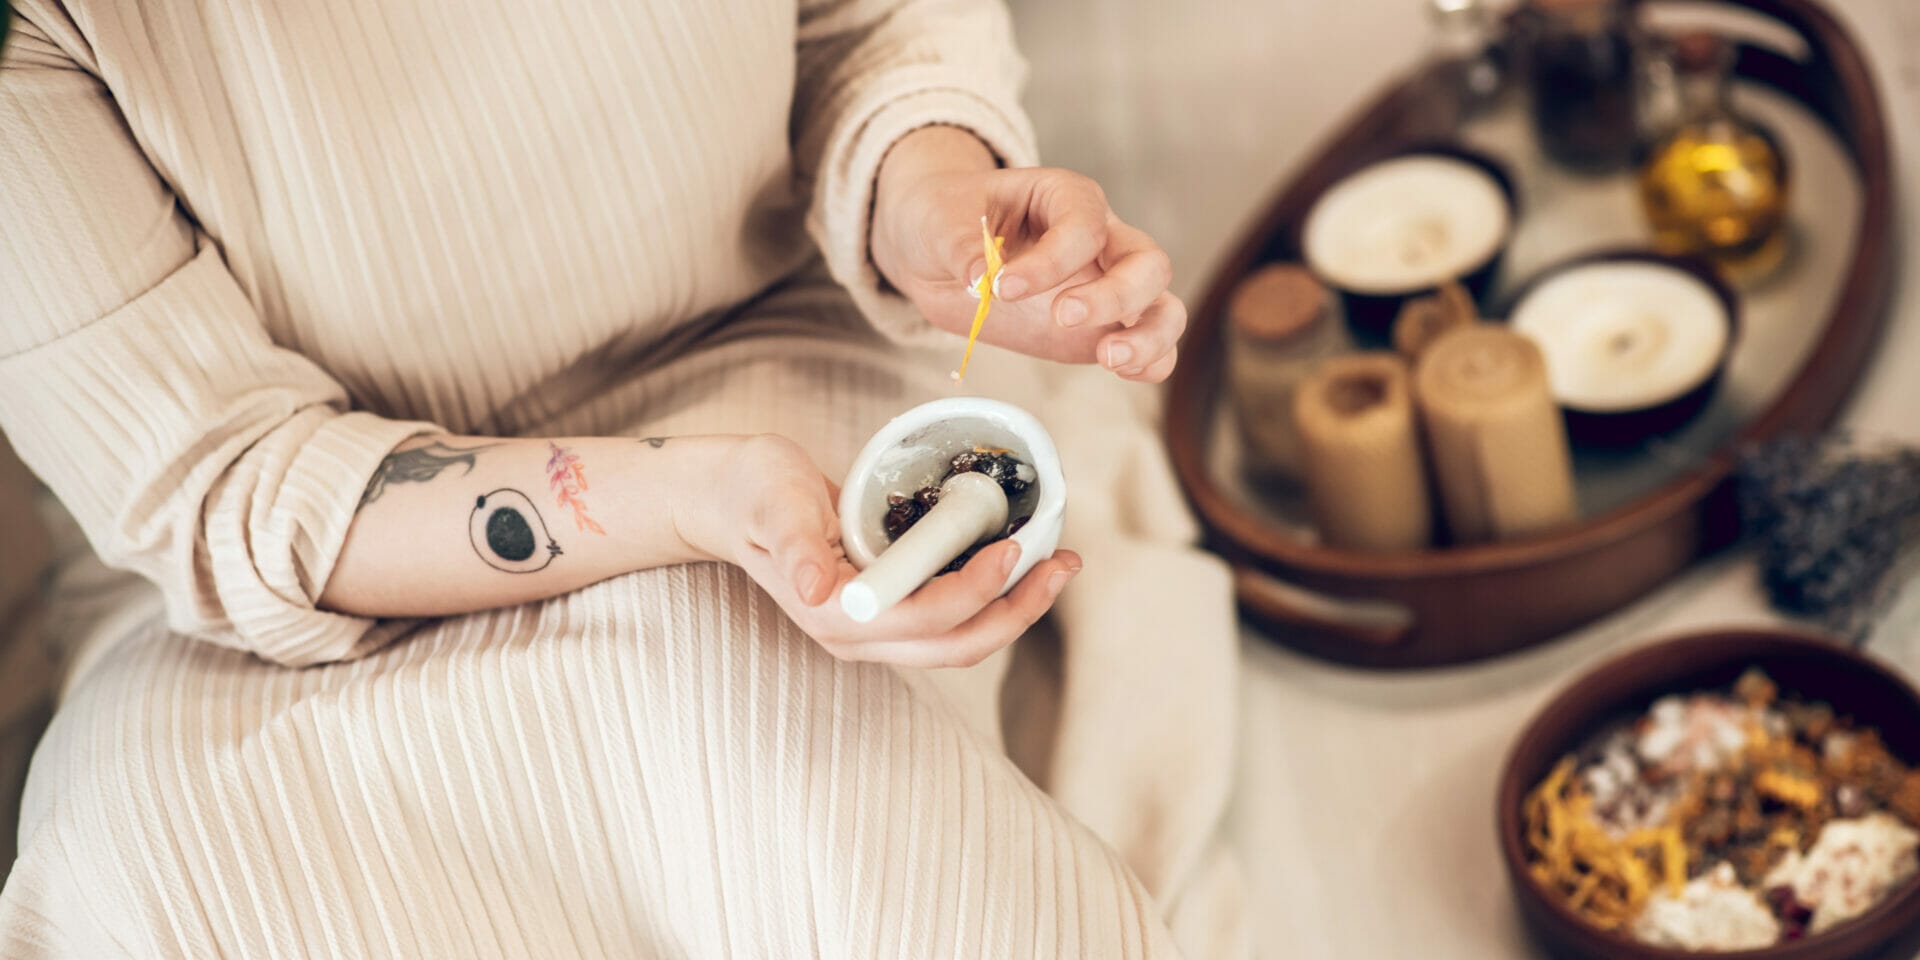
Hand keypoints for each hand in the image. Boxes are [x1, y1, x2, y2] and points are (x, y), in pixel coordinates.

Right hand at [683, 435, 1080, 667]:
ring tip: (1059, 564)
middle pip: (957, 644)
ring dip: (1016, 607)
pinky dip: (995, 594)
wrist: (732, 500)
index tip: (1012, 546)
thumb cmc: (754, 492)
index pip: (923, 618)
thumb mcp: (773, 503)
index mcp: (835, 616)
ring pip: (962, 638)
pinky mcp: (891, 611)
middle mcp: (860, 636)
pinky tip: (1021, 560)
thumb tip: (819, 589)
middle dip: (1018, 610)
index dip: (975, 589)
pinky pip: (954, 617)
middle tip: (1064, 564)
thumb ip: (794, 545)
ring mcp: (877, 630)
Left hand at [870, 126, 1185, 382]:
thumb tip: (977, 278)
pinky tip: (1122, 372)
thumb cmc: (947, 220)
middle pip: (1146, 262)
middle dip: (1115, 295)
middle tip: (1062, 317)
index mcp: (1065, 198)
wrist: (939, 253)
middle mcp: (1101, 240)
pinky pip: (1148, 348)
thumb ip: (960, 245)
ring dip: (1148, 336)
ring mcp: (1107, 287)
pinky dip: (1148, 363)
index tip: (1001, 287)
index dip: (1051, 259)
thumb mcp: (939, 220)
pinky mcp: (1101, 330)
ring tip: (1108, 358)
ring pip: (1162, 307)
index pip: (1084, 224)